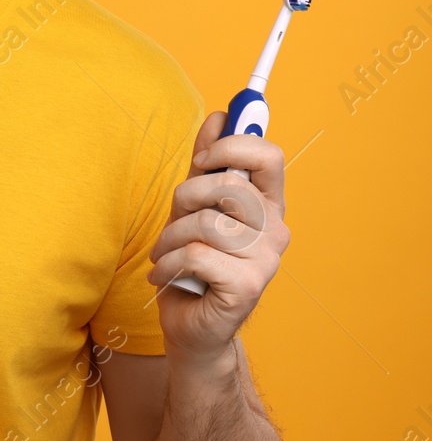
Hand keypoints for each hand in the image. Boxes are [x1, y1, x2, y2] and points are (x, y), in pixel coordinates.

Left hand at [146, 110, 289, 362]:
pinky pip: (195, 254)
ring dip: (169, 238)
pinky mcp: (248, 287)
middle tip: (176, 218)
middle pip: (229, 186)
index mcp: (267, 205)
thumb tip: (220, 115)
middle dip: (187, 197)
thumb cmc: (192, 261)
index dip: (232, 145)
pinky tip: (166, 276)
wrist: (191, 325)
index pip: (269, 155)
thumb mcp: (194, 205)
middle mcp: (275, 231)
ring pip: (205, 222)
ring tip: (165, 255)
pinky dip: (167, 264)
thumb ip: (206, 164)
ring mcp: (266, 261)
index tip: (204, 157)